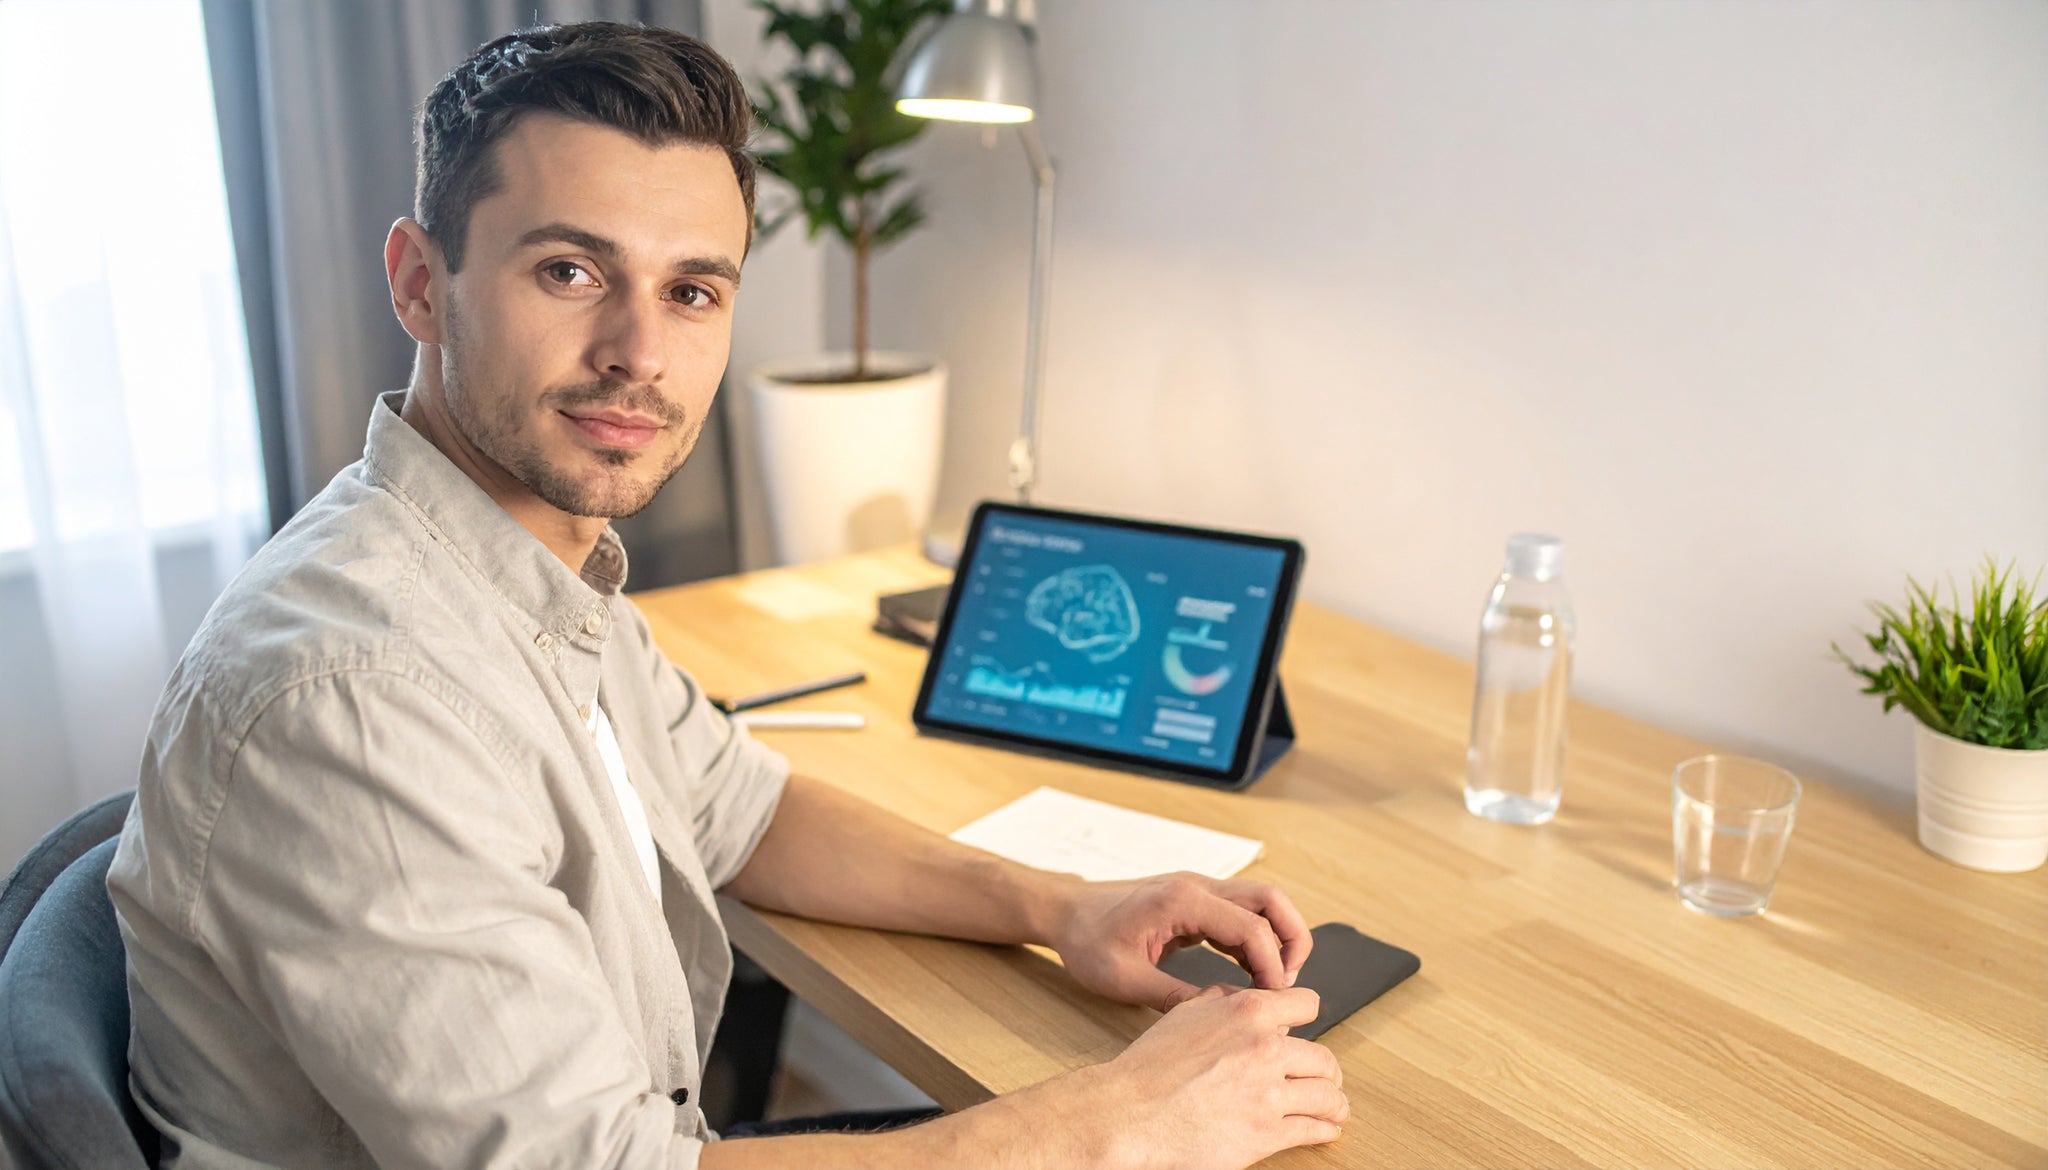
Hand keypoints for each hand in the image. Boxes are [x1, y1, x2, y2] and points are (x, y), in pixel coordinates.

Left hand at [1048, 872, 1311, 1010]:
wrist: (1064, 912)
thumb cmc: (1086, 940)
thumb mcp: (1124, 979)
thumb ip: (1176, 997)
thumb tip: (1223, 1014)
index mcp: (1182, 900)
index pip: (1252, 927)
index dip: (1272, 966)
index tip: (1274, 1002)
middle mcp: (1197, 887)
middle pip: (1271, 900)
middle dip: (1293, 940)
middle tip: (1288, 985)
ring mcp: (1197, 890)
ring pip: (1261, 903)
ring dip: (1278, 939)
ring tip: (1273, 985)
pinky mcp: (1194, 902)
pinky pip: (1240, 915)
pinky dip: (1255, 941)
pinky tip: (1250, 975)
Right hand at [1083, 985, 1346, 1169]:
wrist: (1128, 1114)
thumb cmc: (1148, 1068)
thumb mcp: (1184, 1014)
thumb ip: (1220, 999)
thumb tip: (1243, 996)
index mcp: (1247, 1014)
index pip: (1307, 1005)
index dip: (1307, 1018)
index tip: (1308, 1030)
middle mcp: (1265, 1049)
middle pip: (1325, 1057)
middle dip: (1326, 1070)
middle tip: (1325, 1078)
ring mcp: (1269, 1093)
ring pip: (1328, 1095)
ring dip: (1334, 1102)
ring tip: (1333, 1108)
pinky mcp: (1267, 1133)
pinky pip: (1314, 1129)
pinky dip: (1325, 1130)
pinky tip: (1324, 1129)